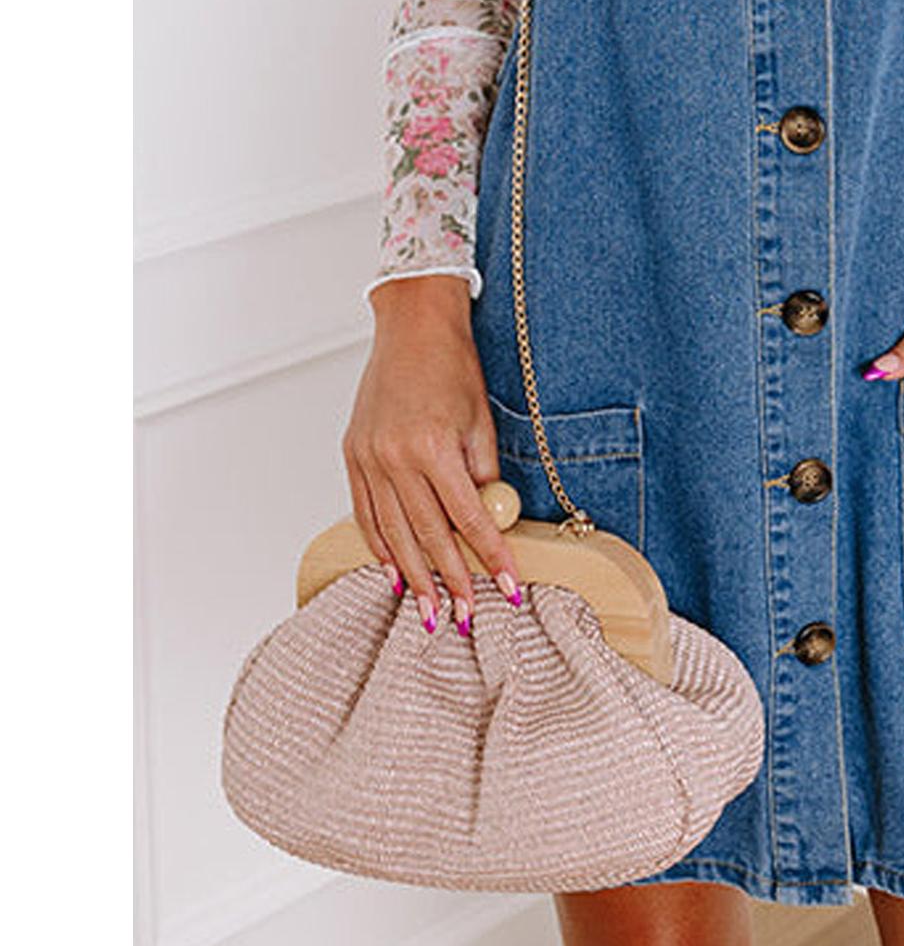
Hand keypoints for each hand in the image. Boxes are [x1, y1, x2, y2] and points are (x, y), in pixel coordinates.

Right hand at [342, 275, 523, 632]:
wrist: (411, 329)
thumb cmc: (452, 367)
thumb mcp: (481, 419)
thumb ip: (482, 473)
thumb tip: (491, 522)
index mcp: (432, 447)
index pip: (468, 518)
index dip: (490, 557)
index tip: (508, 587)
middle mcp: (395, 458)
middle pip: (426, 536)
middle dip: (451, 581)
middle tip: (467, 617)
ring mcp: (368, 459)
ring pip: (392, 533)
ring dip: (413, 577)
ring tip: (429, 612)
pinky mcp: (353, 456)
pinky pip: (365, 513)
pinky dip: (379, 546)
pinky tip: (392, 573)